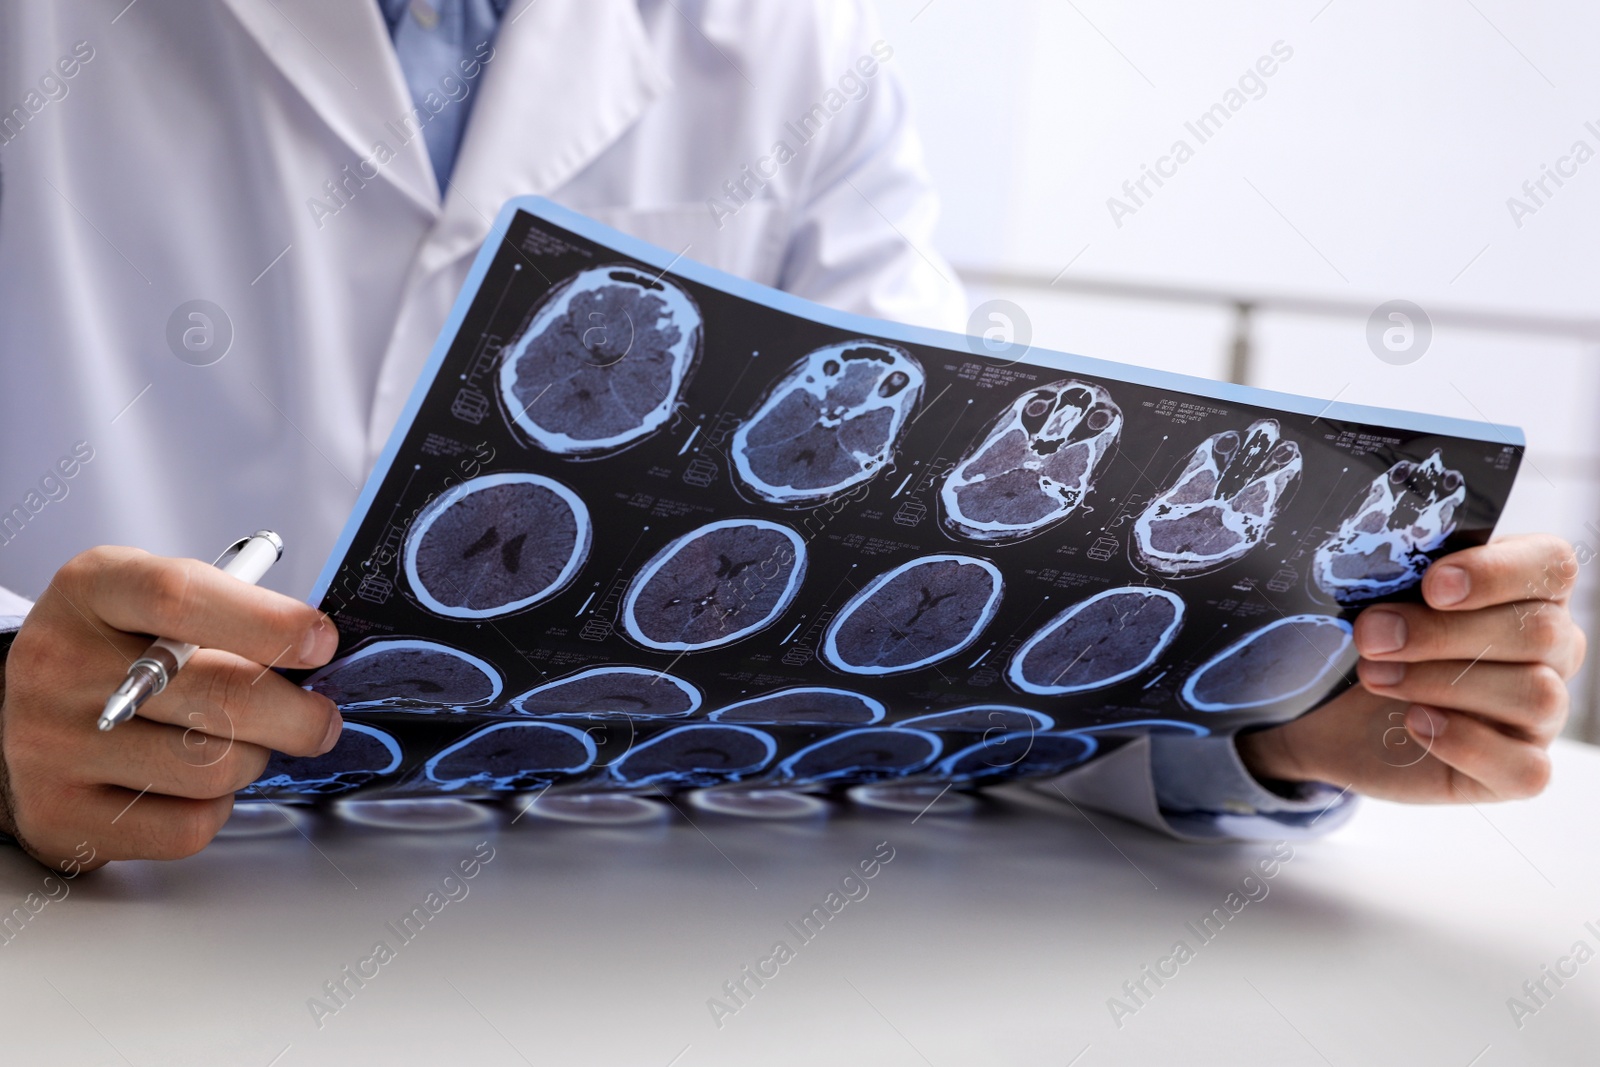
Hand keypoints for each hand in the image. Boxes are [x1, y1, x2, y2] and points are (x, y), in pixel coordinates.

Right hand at [0, 546, 341, 869]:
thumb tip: (318, 650)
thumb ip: (231, 614)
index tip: (322, 643)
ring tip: (236, 744)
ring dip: (252, 760)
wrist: (26, 722)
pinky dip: (215, 809)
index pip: (181, 596)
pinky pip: (187, 826)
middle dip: (296, 714)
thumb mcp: (154, 606)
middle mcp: (60, 663)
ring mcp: (51, 744)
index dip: (268, 622)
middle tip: (318, 719)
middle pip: (219, 695)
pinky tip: (194, 785)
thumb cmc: (118, 656)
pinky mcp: (59, 817)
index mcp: (92, 589)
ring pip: (214, 767)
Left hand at [1237, 534, 1585, 803]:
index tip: (1432, 585)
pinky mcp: (1519, 769)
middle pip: (1539, 632)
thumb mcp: (1377, 600)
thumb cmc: (1372, 641)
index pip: (1552, 565)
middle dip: (1444, 633)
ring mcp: (1541, 714)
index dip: (1498, 572)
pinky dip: (1466, 743)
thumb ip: (1398, 577)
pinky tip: (1415, 722)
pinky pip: (1526, 767)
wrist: (1331, 715)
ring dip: (1444, 682)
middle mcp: (1550, 649)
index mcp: (1526, 589)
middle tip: (1371, 636)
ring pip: (1536, 695)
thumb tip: (1382, 569)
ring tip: (1377, 676)